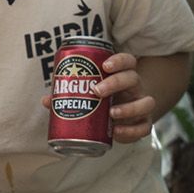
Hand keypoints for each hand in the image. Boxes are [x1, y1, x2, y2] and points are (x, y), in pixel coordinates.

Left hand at [37, 50, 155, 143]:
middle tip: (96, 91)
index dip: (119, 60)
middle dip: (116, 83)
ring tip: (110, 113)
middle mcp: (135, 88)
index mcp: (123, 75)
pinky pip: (145, 127)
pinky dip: (132, 131)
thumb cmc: (104, 100)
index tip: (104, 65)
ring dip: (129, 108)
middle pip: (133, 78)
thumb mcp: (90, 93)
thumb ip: (69, 94)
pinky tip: (117, 132)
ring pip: (146, 102)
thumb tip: (46, 100)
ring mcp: (141, 105)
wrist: (124, 117)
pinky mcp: (143, 123)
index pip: (128, 61)